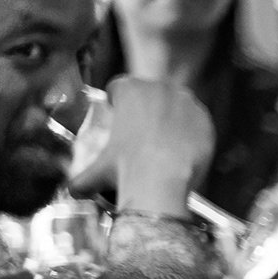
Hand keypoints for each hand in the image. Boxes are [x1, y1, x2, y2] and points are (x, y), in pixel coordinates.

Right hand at [69, 77, 213, 216]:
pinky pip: (197, 121)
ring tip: (166, 141)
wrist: (162, 179)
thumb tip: (73, 191)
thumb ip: (83, 178)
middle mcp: (157, 88)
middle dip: (147, 108)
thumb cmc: (127, 169)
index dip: (119, 101)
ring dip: (171, 116)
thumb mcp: (99, 171)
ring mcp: (184, 102)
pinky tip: (184, 146)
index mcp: (128, 89)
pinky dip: (192, 131)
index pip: (121, 87)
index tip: (120, 116)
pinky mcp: (204, 118)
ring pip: (176, 104)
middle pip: (151, 93)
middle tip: (145, 132)